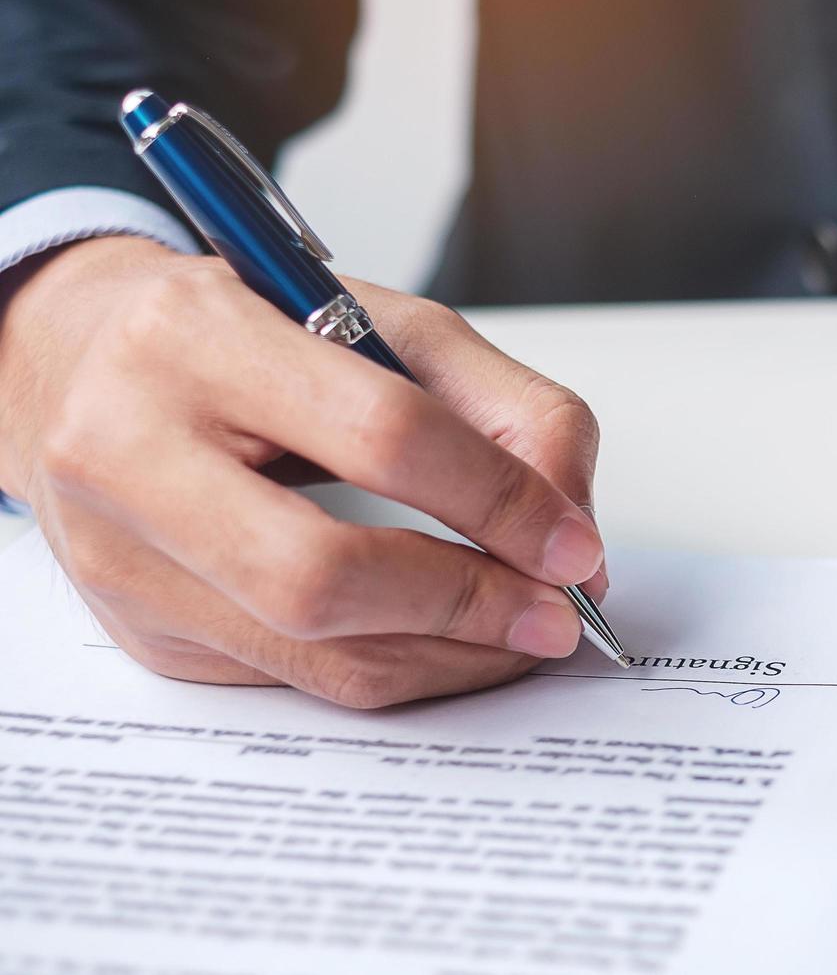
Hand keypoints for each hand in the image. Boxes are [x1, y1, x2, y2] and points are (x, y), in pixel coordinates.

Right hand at [0, 238, 605, 706]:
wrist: (90, 364)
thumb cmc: (253, 336)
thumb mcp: (391, 329)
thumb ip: (510, 414)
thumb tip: (573, 536)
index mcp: (194, 336)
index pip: (381, 435)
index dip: (499, 502)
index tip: (573, 546)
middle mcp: (126, 449)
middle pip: (323, 575)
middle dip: (468, 605)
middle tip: (554, 615)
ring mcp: (121, 556)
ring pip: (313, 650)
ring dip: (447, 655)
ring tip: (519, 631)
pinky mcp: (142, 631)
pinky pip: (295, 680)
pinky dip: (395, 667)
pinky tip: (446, 639)